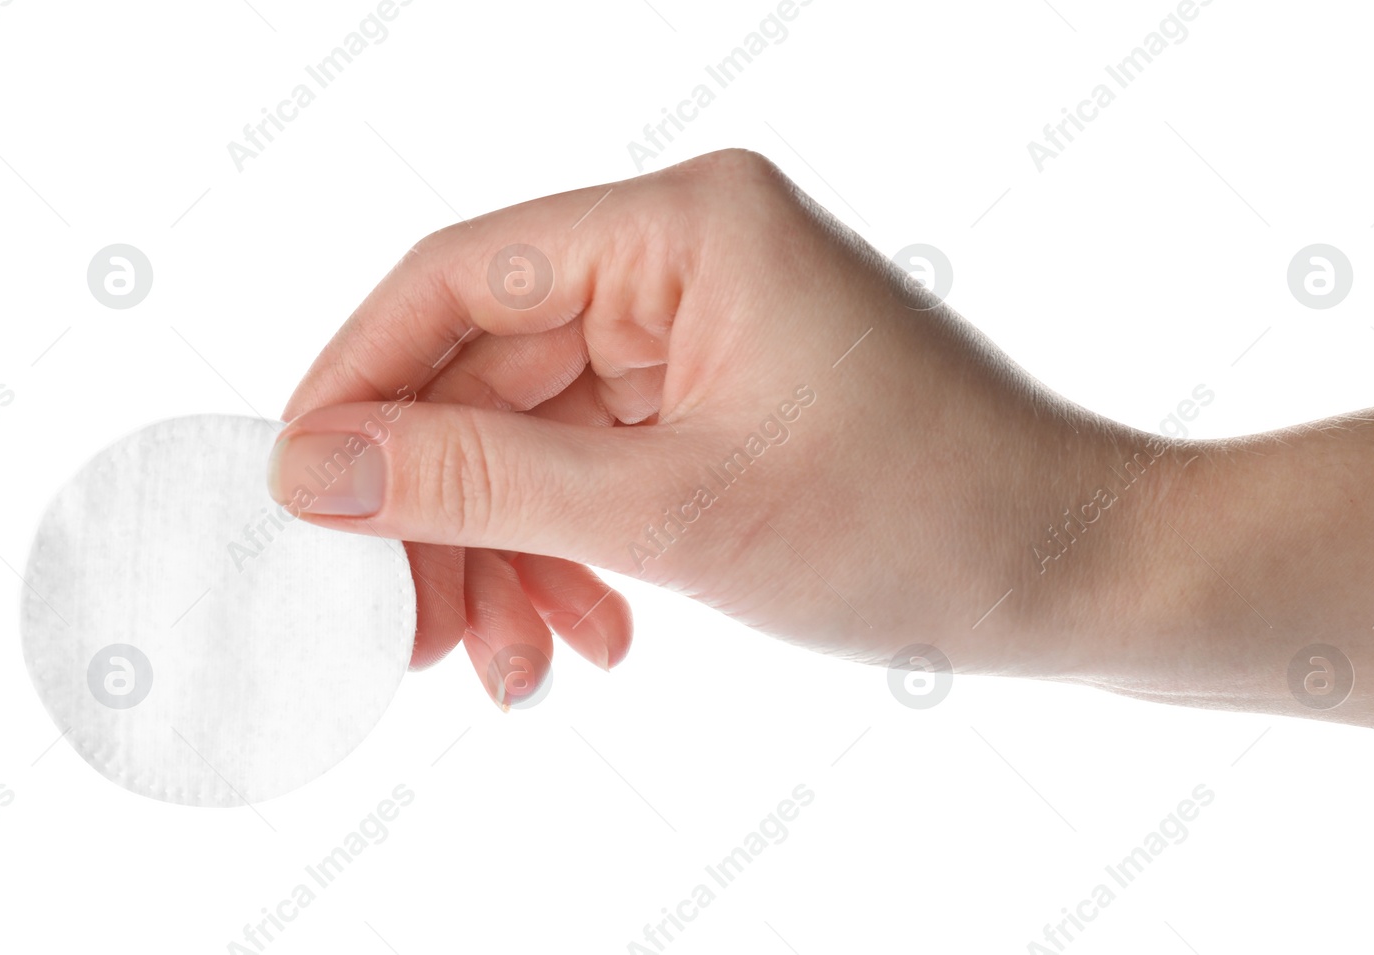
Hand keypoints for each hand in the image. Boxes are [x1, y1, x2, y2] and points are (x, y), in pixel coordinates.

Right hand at [269, 149, 1129, 705]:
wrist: (1077, 576)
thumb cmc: (920, 519)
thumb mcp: (675, 512)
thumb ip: (482, 483)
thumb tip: (314, 467)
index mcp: (685, 226)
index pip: (457, 278)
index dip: (358, 386)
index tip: (296, 498)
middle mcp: (685, 259)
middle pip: (488, 375)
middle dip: (442, 515)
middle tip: (400, 636)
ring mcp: (701, 333)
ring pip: (537, 439)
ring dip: (507, 557)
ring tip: (507, 670)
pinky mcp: (718, 401)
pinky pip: (598, 471)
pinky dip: (573, 556)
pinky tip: (584, 638)